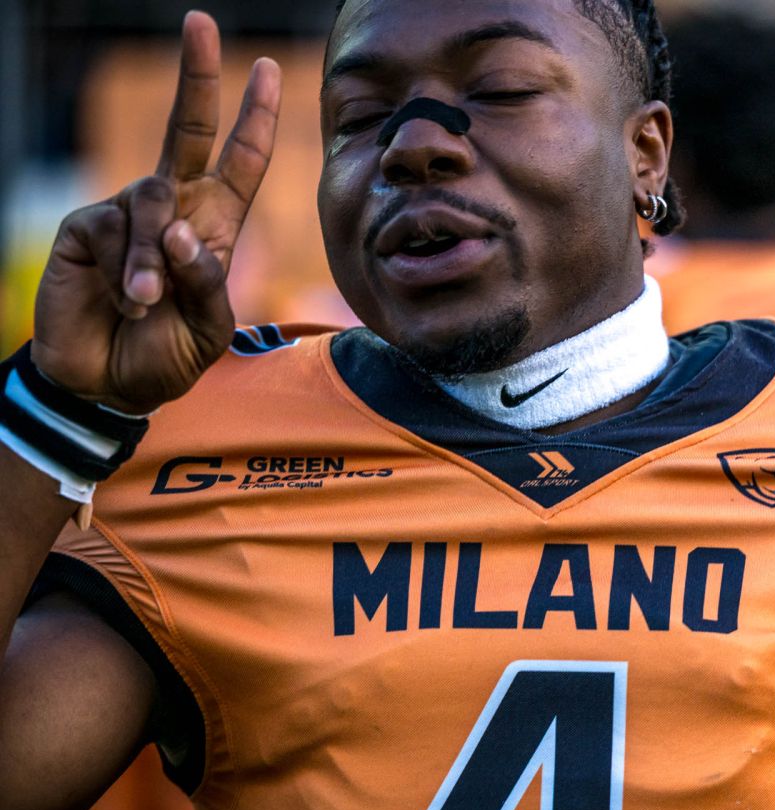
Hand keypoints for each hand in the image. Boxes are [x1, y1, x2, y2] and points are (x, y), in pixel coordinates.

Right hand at [32, 12, 280, 412]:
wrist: (107, 386)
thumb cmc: (166, 356)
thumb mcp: (210, 329)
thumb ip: (208, 282)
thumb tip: (183, 231)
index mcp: (214, 226)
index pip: (240, 162)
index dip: (255, 119)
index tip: (267, 71)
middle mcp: (172, 209)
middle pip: (186, 130)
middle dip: (197, 77)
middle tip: (201, 22)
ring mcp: (126, 214)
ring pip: (153, 198)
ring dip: (157, 256)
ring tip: (149, 301)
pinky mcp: (86, 227)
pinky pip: (117, 227)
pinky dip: (131, 268)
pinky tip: (129, 299)